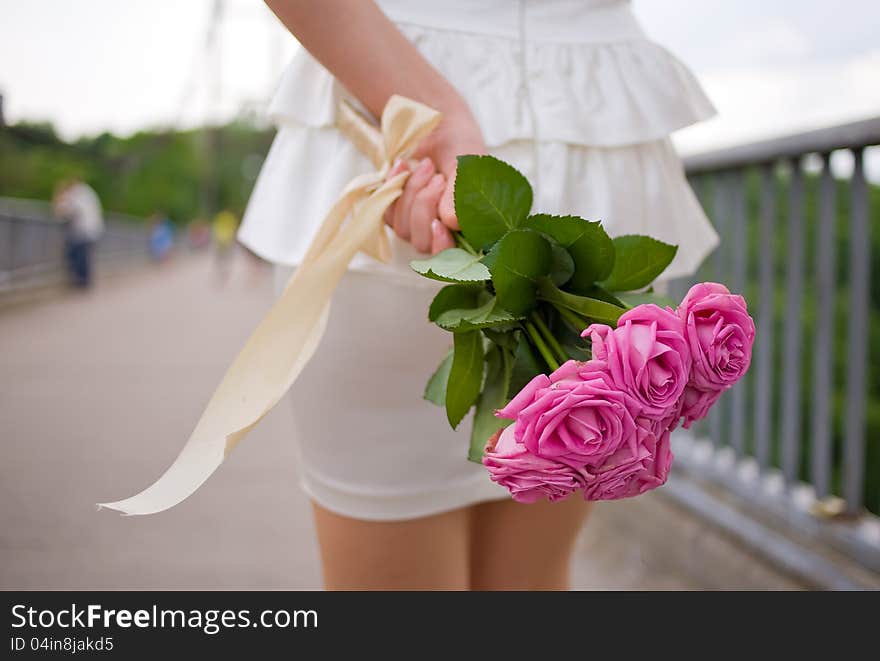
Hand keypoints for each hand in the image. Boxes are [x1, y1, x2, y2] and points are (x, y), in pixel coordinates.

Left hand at [384, 103, 486, 253]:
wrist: (436, 126)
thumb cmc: (460, 147)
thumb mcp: (466, 166)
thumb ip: (460, 194)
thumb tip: (451, 221)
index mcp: (468, 228)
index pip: (454, 258)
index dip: (442, 246)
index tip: (438, 223)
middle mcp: (443, 233)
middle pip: (423, 242)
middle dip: (424, 207)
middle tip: (437, 177)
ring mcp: (417, 226)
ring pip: (403, 230)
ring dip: (411, 193)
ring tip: (425, 165)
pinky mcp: (396, 213)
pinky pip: (386, 213)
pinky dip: (392, 187)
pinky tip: (403, 166)